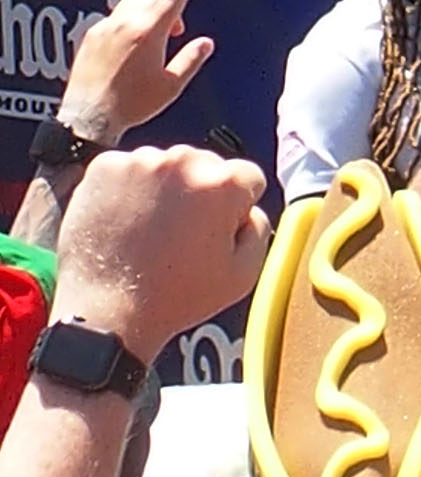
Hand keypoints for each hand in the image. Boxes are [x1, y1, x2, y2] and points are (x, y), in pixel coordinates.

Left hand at [51, 146, 271, 363]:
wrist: (104, 314)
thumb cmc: (172, 299)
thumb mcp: (244, 274)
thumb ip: (260, 227)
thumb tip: (249, 208)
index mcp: (225, 184)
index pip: (247, 177)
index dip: (235, 209)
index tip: (214, 232)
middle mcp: (184, 162)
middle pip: (206, 166)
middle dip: (199, 193)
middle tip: (179, 234)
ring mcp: (140, 162)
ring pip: (167, 166)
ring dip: (164, 189)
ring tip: (148, 232)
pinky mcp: (104, 168)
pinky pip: (130, 169)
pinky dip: (129, 190)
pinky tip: (126, 222)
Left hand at [59, 0, 213, 144]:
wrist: (88, 118)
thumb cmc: (132, 104)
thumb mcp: (171, 86)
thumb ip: (191, 59)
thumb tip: (205, 42)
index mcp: (150, 32)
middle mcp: (126, 23)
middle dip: (168, 4)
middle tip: (174, 33)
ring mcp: (105, 28)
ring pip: (132, 1)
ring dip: (147, 9)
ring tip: (150, 38)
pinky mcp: (89, 37)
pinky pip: (113, 17)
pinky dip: (126, 22)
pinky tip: (126, 49)